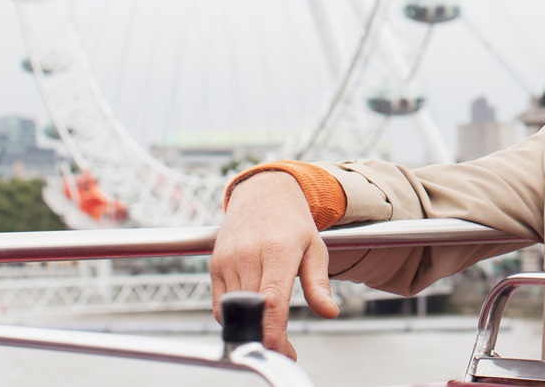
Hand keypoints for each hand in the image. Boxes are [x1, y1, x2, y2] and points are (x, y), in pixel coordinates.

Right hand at [210, 171, 339, 357]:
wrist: (262, 193)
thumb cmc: (292, 223)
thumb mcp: (315, 248)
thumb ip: (319, 283)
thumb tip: (329, 312)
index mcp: (278, 251)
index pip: (271, 302)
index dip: (275, 334)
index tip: (284, 351)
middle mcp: (248, 255)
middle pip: (251, 312)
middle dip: (267, 338)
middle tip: (284, 349)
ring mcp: (228, 260)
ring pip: (233, 312)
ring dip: (250, 329)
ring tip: (271, 334)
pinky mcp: (215, 265)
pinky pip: (219, 305)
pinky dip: (234, 317)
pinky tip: (252, 316)